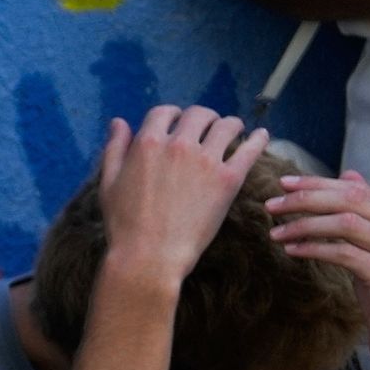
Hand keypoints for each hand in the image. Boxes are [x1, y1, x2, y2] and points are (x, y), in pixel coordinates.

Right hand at [91, 105, 269, 301]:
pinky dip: (258, 138)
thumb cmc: (124, 224)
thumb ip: (114, 149)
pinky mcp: (229, 179)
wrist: (149, 256)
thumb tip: (119, 122)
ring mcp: (206, 161)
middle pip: (199, 114)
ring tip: (234, 130)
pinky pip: (250, 149)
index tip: (177, 123)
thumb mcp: (108, 184)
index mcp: (148, 143)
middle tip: (208, 128)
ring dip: (230, 124)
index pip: (165, 112)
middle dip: (203, 118)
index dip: (172, 115)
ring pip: (227, 125)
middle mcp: (179, 144)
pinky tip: (261, 135)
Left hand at [268, 169, 369, 369]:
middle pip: (352, 200)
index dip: (319, 184)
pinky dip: (314, 249)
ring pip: (346, 224)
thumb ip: (368, 214)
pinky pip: (344, 254)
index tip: (285, 183)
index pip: (359, 190)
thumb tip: (350, 174)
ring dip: (305, 225)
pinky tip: (292, 250)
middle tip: (272, 204)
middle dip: (307, 199)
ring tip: (276, 232)